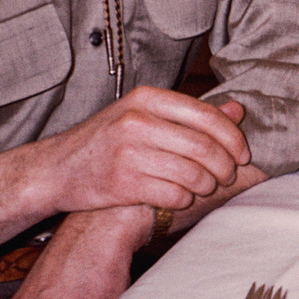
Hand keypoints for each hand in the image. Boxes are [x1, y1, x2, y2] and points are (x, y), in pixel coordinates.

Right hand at [40, 90, 248, 212]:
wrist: (55, 169)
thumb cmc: (106, 141)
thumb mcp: (142, 115)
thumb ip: (188, 113)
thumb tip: (237, 110)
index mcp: (146, 99)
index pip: (207, 116)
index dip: (233, 138)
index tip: (243, 153)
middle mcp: (136, 122)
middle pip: (203, 147)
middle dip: (225, 166)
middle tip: (229, 176)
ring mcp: (127, 153)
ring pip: (191, 173)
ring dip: (207, 185)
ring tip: (207, 187)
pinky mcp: (121, 183)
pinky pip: (172, 194)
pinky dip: (185, 199)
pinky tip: (182, 198)